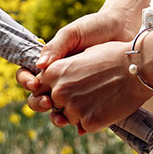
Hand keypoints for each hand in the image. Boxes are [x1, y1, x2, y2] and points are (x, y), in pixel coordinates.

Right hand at [15, 9, 138, 128]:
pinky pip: (80, 115)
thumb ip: (54, 47)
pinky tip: (81, 125)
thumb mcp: (73, 34)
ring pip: (56, 111)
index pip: (28, 76)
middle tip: (48, 103)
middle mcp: (59, 80)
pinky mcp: (91, 99)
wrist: (126, 31)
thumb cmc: (96, 28)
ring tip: (62, 119)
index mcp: (50, 65)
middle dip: (38, 103)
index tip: (35, 84)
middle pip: (37, 97)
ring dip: (55, 117)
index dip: (26, 82)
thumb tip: (39, 66)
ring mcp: (75, 91)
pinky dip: (78, 123)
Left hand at [34, 41, 152, 132]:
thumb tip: (53, 88)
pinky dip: (94, 120)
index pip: (38, 90)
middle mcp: (58, 92)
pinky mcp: (88, 122)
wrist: (141, 66)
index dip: (48, 92)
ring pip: (68, 118)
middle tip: (85, 94)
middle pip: (53, 106)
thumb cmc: (113, 56)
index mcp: (53, 73)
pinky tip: (107, 106)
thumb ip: (62, 73)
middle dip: (64, 103)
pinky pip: (84, 126)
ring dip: (80, 112)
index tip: (60, 92)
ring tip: (99, 97)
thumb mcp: (80, 57)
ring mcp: (73, 109)